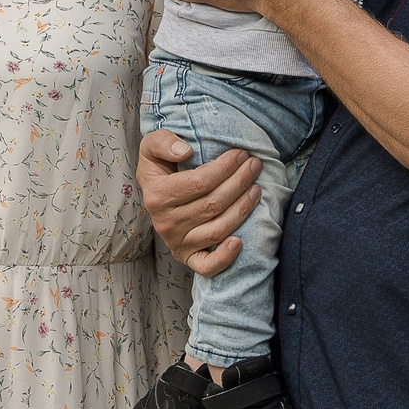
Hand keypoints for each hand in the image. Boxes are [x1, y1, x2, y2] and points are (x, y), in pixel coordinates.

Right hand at [138, 128, 259, 277]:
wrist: (155, 195)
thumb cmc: (160, 168)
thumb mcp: (152, 147)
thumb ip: (162, 142)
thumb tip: (185, 151)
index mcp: (157, 195)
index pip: (199, 182)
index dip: (225, 168)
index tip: (241, 154)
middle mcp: (165, 222)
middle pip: (213, 204)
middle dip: (239, 182)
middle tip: (254, 165)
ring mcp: (177, 242)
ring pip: (217, 229)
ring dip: (242, 209)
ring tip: (256, 189)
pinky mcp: (187, 257)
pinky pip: (207, 266)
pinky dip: (225, 257)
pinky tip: (240, 242)